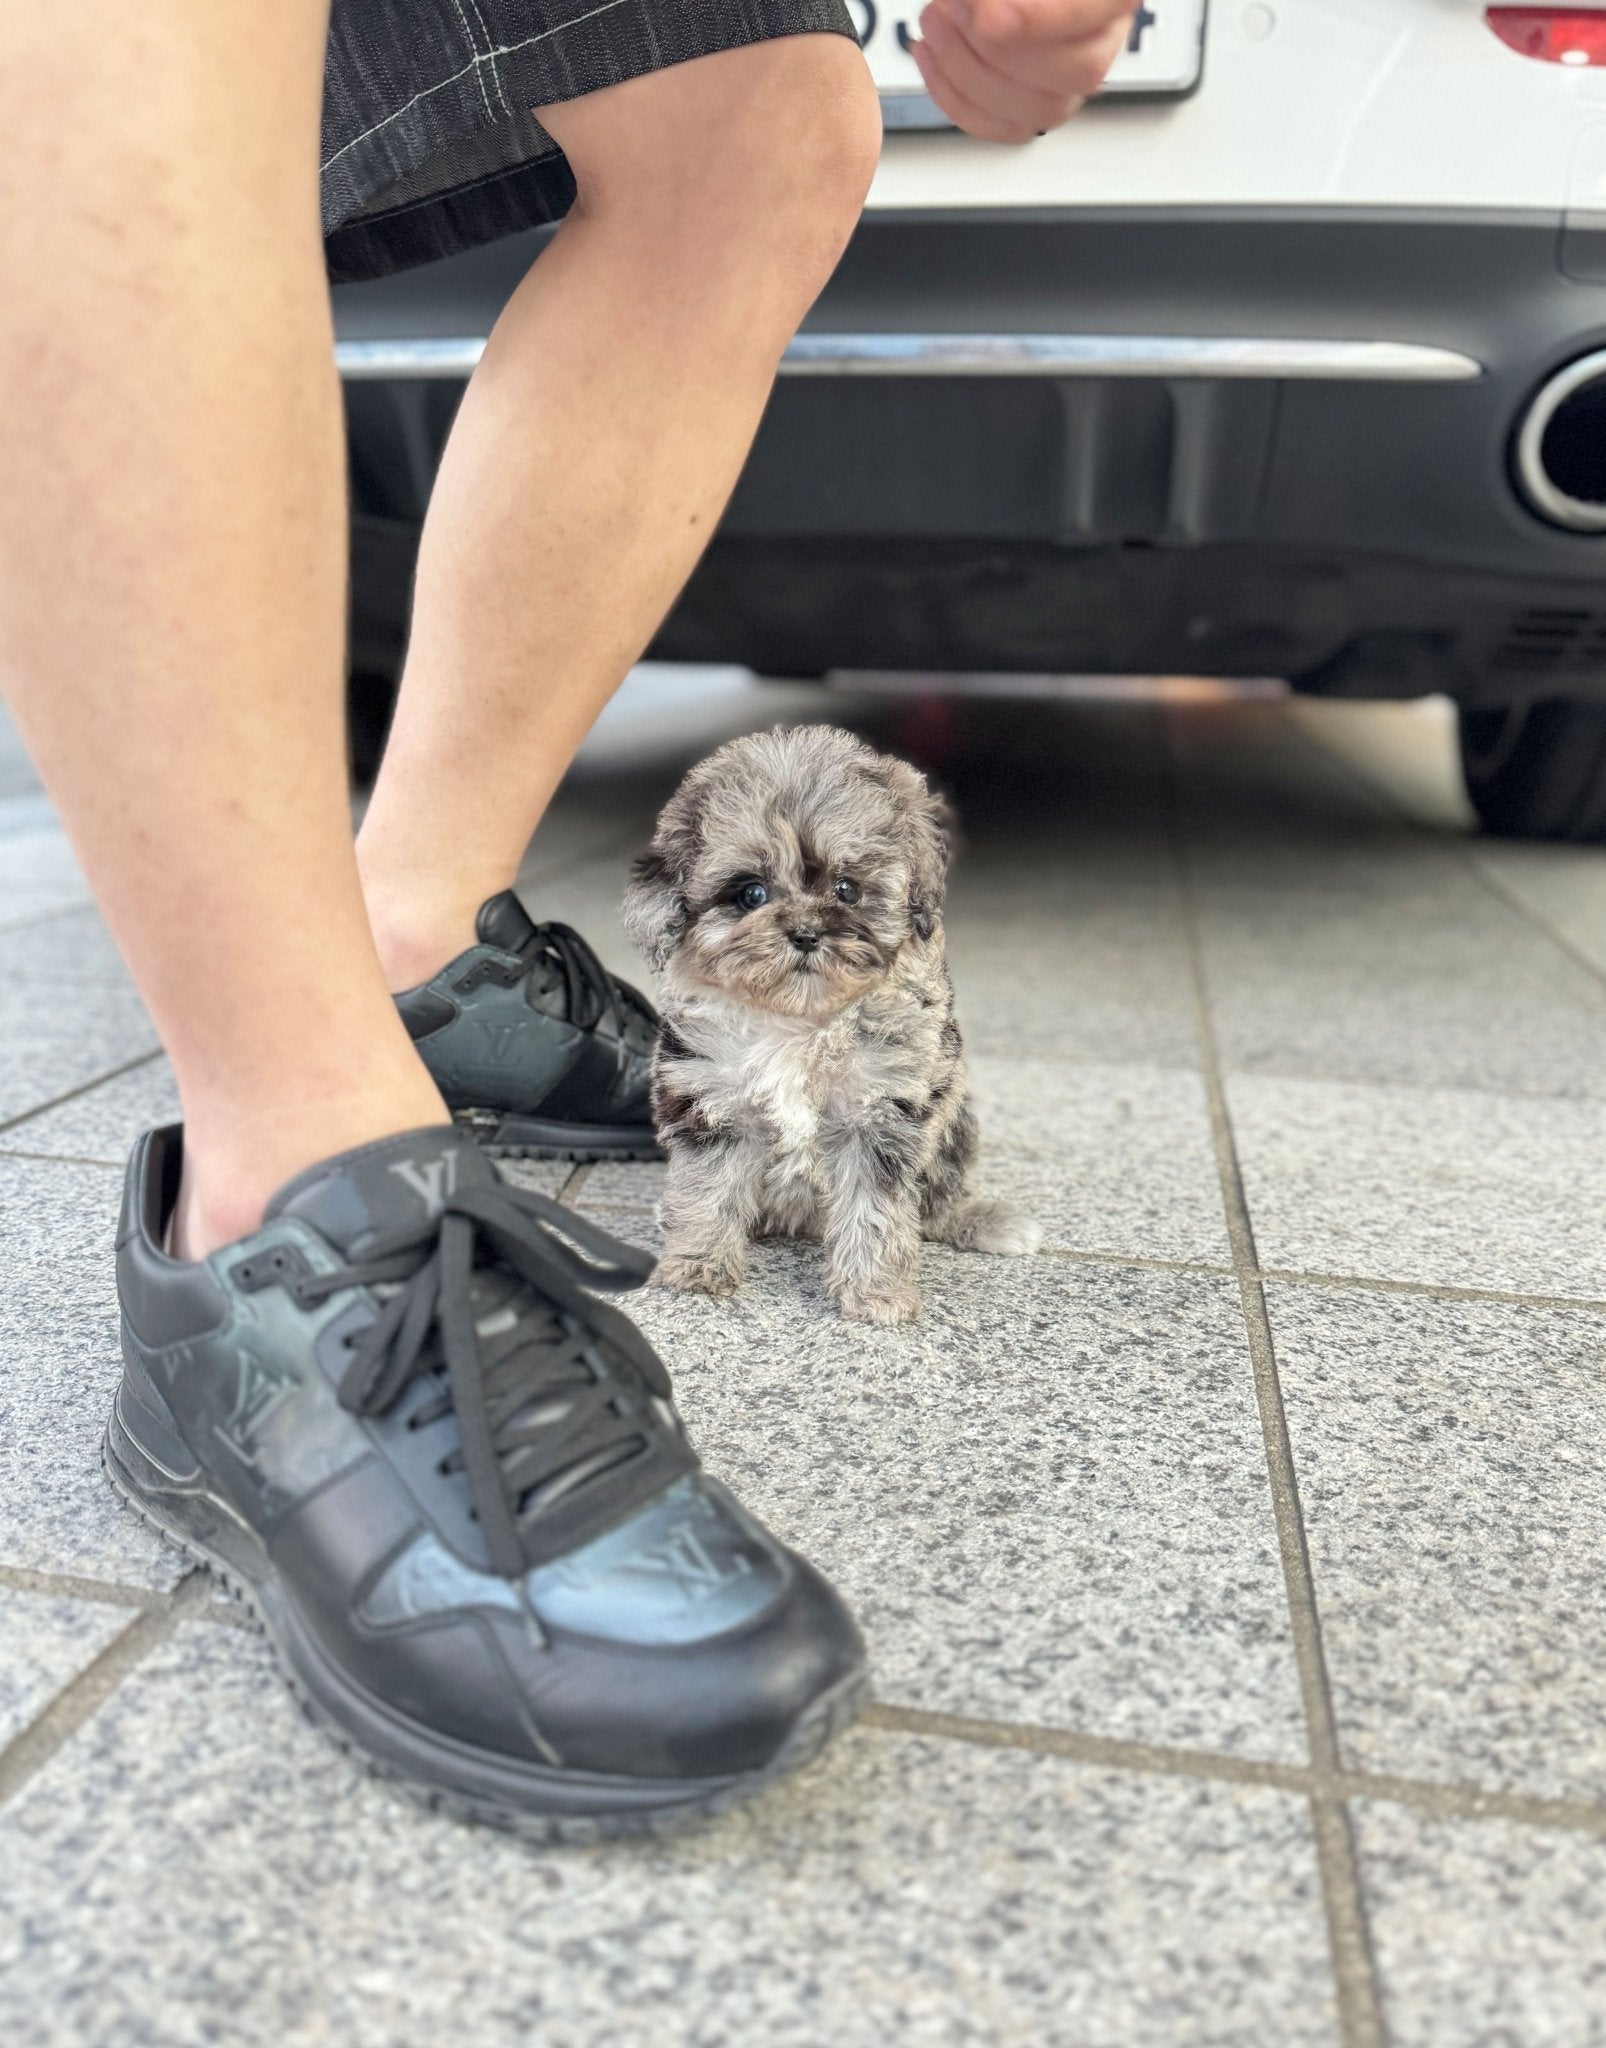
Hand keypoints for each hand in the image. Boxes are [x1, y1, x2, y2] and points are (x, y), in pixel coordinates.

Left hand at [910, 0, 1135, 143]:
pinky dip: (956, 98)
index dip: (1039, 22)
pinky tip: (930, 55)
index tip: (987, 17)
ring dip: (969, 71)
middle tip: (951, 7)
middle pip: (1077, 70)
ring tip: (935, 21)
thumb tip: (985, 9)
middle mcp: (1105, 36)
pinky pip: (1005, 127)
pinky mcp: (1036, 107)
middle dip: (998, 46)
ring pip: (1042, 109)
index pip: (1096, 11)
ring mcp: (1072, 80)